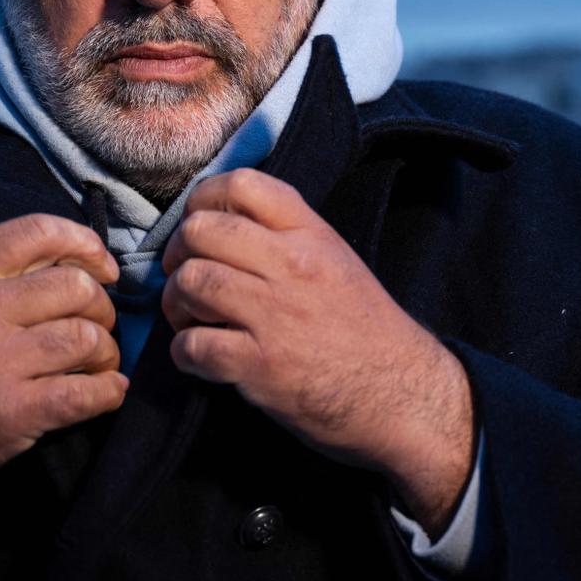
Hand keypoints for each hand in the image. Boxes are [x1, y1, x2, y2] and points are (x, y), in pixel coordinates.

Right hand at [0, 213, 126, 562]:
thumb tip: (74, 261)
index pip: (40, 231)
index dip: (87, 245)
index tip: (103, 269)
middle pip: (77, 287)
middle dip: (103, 307)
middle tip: (99, 327)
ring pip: (88, 338)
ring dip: (107, 353)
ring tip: (99, 364)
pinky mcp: (12, 412)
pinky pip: (87, 393)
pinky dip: (110, 392)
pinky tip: (107, 392)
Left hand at [160, 169, 473, 534]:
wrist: (405, 396)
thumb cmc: (369, 333)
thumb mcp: (339, 262)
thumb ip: (290, 237)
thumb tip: (226, 224)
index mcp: (313, 236)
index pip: (242, 184)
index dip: (203, 199)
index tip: (197, 225)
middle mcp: (293, 267)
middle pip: (201, 230)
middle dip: (178, 254)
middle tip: (184, 277)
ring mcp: (276, 316)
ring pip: (191, 283)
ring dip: (176, 303)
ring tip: (188, 319)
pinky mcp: (262, 366)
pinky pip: (193, 346)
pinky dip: (183, 353)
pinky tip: (198, 358)